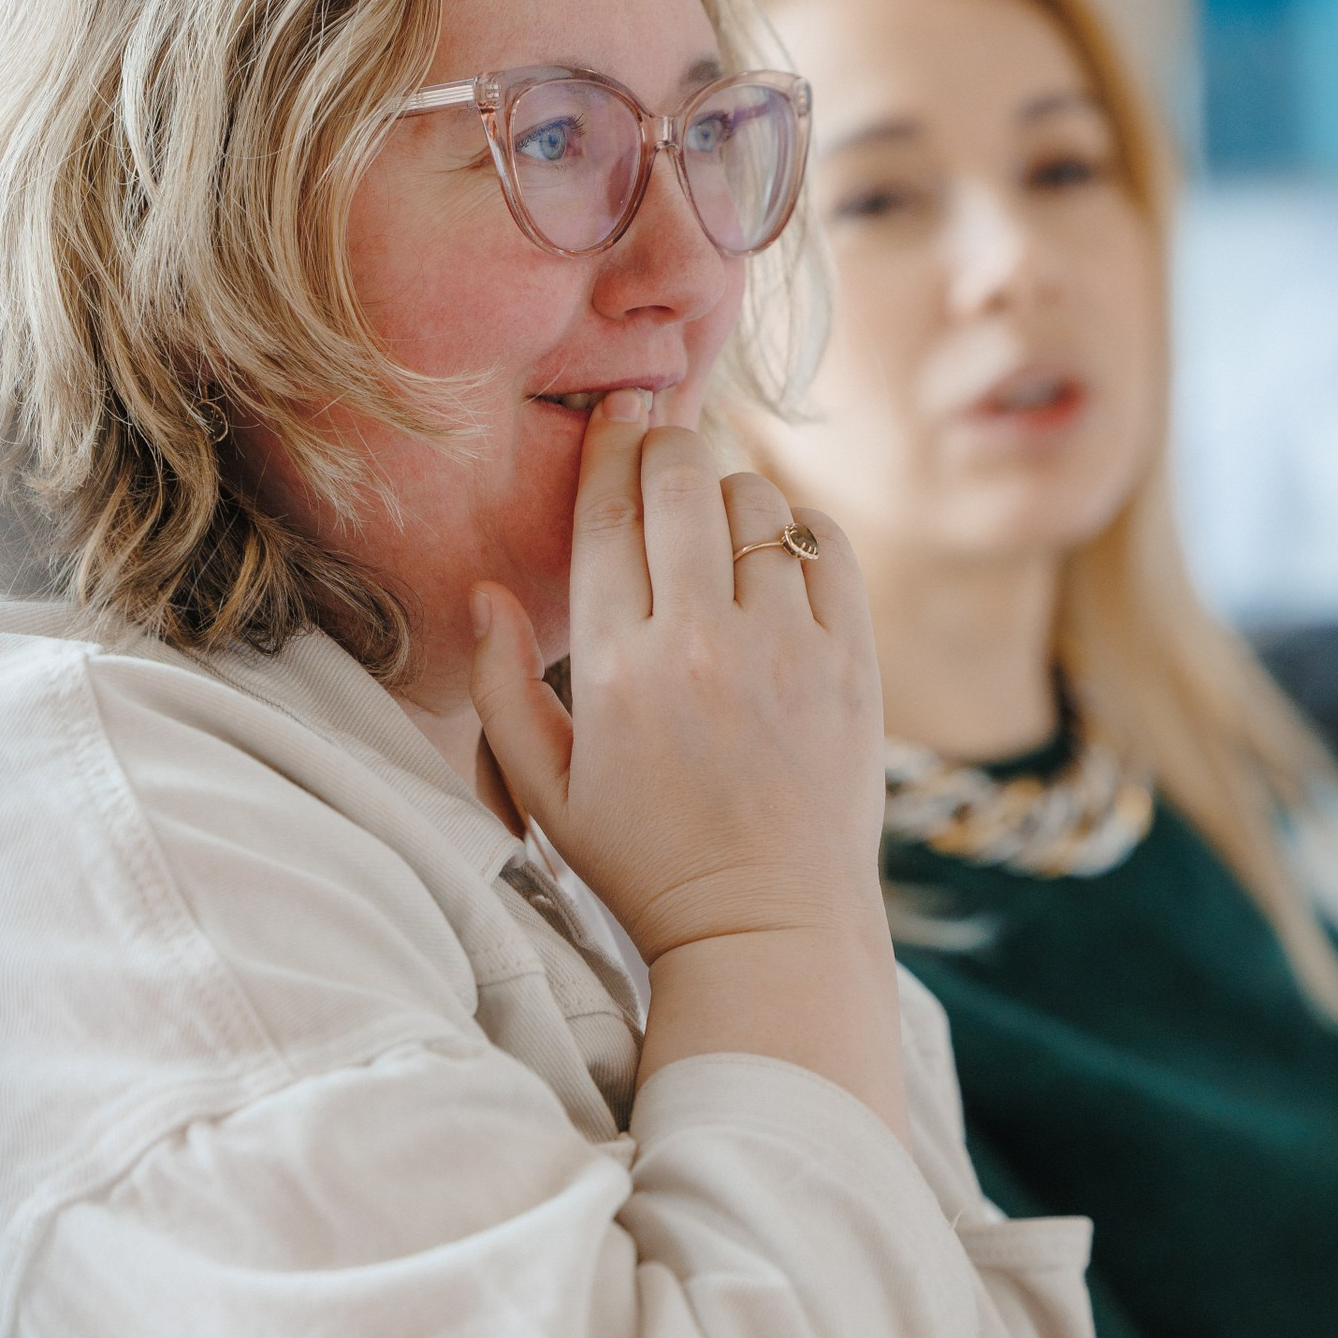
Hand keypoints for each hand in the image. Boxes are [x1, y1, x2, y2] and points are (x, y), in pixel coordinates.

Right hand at [469, 392, 905, 1128]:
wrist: (767, 927)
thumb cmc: (644, 864)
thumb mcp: (542, 791)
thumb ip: (500, 687)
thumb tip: (486, 589)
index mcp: (616, 668)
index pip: (606, 513)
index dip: (607, 446)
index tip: (614, 410)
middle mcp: (701, 643)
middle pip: (683, 483)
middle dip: (666, 442)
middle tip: (660, 434)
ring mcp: (787, 649)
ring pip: (759, 506)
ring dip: (731, 490)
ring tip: (715, 513)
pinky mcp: (852, 664)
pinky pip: (829, 549)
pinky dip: (802, 529)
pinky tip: (779, 550)